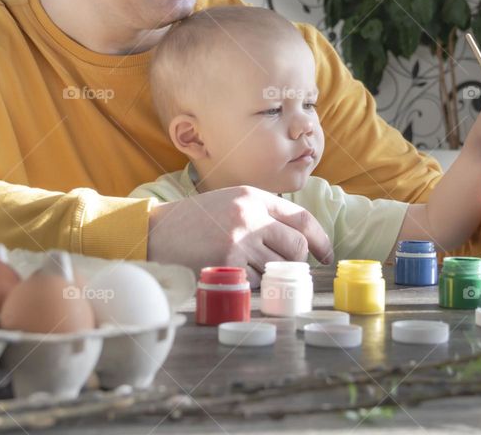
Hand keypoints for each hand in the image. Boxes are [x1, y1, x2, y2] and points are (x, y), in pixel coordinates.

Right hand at [146, 185, 333, 286]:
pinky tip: (231, 274)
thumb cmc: (195, 221)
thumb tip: (302, 242)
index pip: (302, 219)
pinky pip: (256, 283)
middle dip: (294, 263)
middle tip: (278, 268)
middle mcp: (249, 215)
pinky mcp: (227, 264)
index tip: (326, 256)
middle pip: (296, 247)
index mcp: (252, 196)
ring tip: (243, 266)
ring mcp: (239, 241)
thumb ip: (263, 214)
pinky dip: (249, 285)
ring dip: (267, 275)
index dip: (321, 240)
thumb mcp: (231, 202)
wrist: (154, 232)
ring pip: (277, 269)